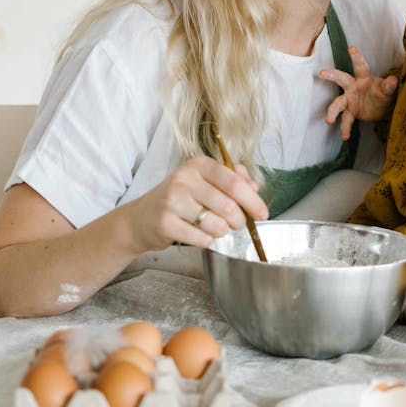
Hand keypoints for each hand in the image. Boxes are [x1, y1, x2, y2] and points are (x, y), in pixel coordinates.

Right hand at [130, 156, 267, 252]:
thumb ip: (232, 179)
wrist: (142, 218)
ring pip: (217, 224)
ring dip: (222, 231)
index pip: (234, 182)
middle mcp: (184, 179)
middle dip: (239, 220)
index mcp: (198, 165)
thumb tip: (254, 188)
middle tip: (237, 224)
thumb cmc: (179, 198)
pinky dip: (207, 241)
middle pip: (229, 205)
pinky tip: (198, 233)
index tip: (263, 214)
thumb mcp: (204, 181)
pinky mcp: (165, 223)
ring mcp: (173, 201)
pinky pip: (201, 239)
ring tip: (215, 227)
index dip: (253, 200)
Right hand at [319, 46, 397, 139]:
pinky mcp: (350, 112)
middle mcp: (353, 87)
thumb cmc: (383, 93)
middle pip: (341, 79)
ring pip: (338, 103)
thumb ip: (390, 86)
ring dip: (332, 111)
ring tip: (328, 120)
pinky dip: (345, 128)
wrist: (381, 107)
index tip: (352, 48)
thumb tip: (394, 80)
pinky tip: (345, 137)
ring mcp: (349, 100)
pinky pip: (346, 120)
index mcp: (364, 78)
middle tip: (322, 73)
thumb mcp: (388, 91)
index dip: (356, 57)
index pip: (360, 66)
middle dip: (332, 76)